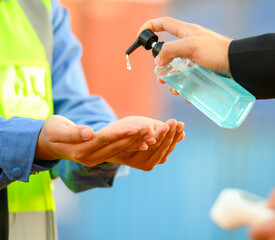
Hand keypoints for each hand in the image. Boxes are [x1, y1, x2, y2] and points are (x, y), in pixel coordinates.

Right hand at [35, 115, 179, 168]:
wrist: (49, 144)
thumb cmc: (52, 132)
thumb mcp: (57, 129)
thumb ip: (73, 132)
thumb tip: (89, 133)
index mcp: (81, 151)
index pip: (106, 140)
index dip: (124, 133)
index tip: (140, 127)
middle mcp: (91, 158)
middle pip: (117, 146)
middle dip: (136, 137)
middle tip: (154, 129)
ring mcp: (97, 159)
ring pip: (121, 149)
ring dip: (138, 141)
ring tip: (154, 132)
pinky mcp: (101, 156)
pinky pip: (120, 151)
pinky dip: (133, 145)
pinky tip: (148, 140)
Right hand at [138, 17, 231, 96]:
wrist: (239, 66)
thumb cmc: (218, 51)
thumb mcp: (191, 46)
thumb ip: (171, 50)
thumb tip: (158, 61)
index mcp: (187, 32)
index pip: (164, 24)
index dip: (150, 27)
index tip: (140, 36)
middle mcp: (190, 45)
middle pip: (168, 52)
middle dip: (161, 66)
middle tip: (160, 78)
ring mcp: (197, 59)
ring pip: (178, 69)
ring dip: (173, 81)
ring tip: (175, 90)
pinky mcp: (204, 72)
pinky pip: (190, 80)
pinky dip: (186, 88)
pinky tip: (187, 94)